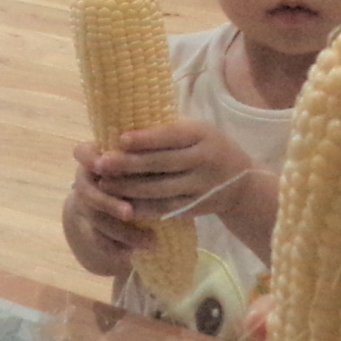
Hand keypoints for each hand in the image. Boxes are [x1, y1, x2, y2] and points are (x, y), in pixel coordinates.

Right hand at [67, 148, 155, 259]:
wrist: (116, 201)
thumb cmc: (138, 173)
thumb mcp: (139, 162)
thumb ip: (144, 160)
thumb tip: (167, 160)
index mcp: (94, 158)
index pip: (82, 154)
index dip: (89, 160)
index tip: (101, 166)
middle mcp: (85, 181)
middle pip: (87, 192)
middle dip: (108, 203)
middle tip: (129, 213)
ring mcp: (84, 206)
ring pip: (95, 220)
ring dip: (122, 232)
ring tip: (151, 241)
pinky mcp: (88, 230)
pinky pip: (98, 240)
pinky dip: (116, 248)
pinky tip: (135, 253)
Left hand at [78, 119, 256, 224]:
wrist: (241, 184)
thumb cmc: (208, 148)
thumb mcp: (197, 132)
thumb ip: (168, 132)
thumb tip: (123, 132)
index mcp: (202, 135)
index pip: (170, 136)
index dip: (144, 139)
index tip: (118, 140)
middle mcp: (203, 160)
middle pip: (160, 164)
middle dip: (126, 165)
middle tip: (99, 165)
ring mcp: (200, 186)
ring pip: (159, 189)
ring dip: (128, 188)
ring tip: (104, 184)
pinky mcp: (195, 206)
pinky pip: (165, 208)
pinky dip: (142, 207)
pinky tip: (122, 203)